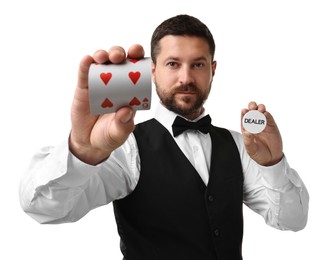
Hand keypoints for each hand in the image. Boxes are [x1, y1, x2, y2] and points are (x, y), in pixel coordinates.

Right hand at [69, 44, 144, 164]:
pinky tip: (87, 60)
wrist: (89, 142)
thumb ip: (124, 125)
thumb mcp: (119, 133)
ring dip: (103, 55)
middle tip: (119, 57)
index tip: (139, 55)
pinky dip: (85, 64)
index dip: (138, 59)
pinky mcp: (84, 87)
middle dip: (119, 53)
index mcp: (129, 91)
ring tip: (104, 58)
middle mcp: (114, 83)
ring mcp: (98, 83)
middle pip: (118, 61)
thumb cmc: (109, 135)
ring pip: (101, 63)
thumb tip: (126, 111)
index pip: (135, 70)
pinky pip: (84, 73)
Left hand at [241, 101, 282, 165]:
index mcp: (247, 129)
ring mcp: (263, 124)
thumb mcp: (251, 150)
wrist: (271, 158)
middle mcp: (254, 125)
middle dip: (252, 107)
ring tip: (260, 109)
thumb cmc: (258, 154)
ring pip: (261, 112)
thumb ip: (248, 141)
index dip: (244, 113)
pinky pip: (269, 118)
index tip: (244, 110)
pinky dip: (268, 114)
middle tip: (252, 107)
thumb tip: (247, 132)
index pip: (244, 119)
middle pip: (252, 112)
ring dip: (260, 108)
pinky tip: (266, 113)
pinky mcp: (272, 126)